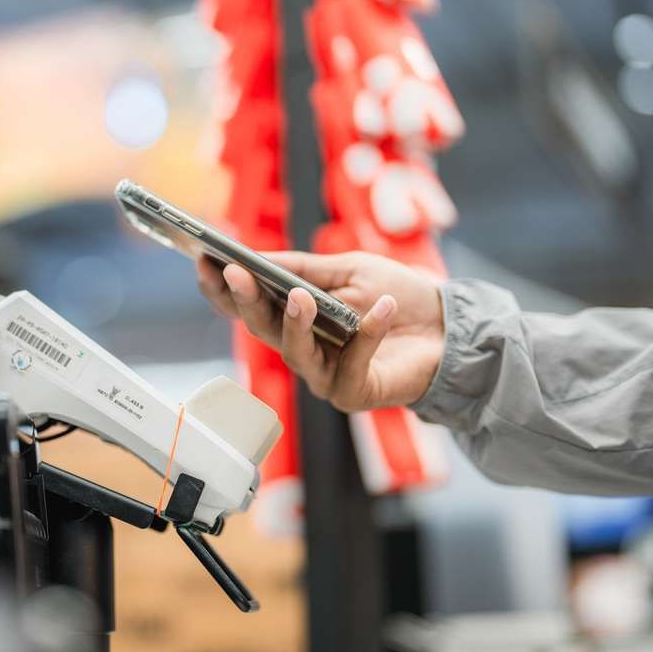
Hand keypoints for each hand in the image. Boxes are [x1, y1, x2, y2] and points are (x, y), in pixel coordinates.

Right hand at [196, 251, 443, 410]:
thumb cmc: (397, 296)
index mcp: (294, 319)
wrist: (448, 329)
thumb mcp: (350, 269)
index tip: (204, 262)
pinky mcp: (355, 393)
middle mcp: (302, 350)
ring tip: (300, 296)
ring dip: (296, 323)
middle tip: (235, 273)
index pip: (249, 306)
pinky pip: (353, 365)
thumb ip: (307, 269)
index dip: (224, 289)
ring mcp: (325, 376)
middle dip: (246, 301)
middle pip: (262, 330)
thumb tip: (261, 258)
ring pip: (296, 353)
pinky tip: (382, 306)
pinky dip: (368, 333)